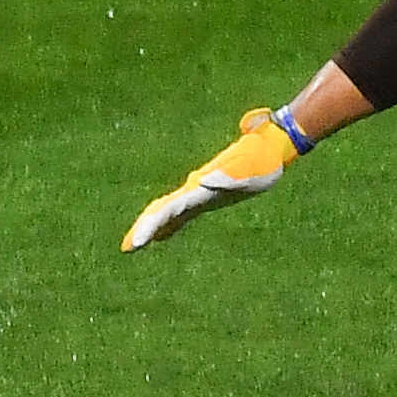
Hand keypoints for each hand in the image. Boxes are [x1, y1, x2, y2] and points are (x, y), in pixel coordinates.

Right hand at [122, 110, 302, 249]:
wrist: (269, 148)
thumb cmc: (262, 162)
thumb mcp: (248, 174)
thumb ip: (227, 179)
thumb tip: (202, 180)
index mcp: (200, 188)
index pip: (169, 209)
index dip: (152, 225)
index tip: (138, 242)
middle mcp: (195, 190)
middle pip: (163, 210)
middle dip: (144, 228)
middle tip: (128, 248)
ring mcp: (200, 193)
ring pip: (168, 212)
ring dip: (152, 227)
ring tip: (135, 244)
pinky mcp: (208, 196)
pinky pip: (181, 214)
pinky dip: (169, 225)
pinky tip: (162, 237)